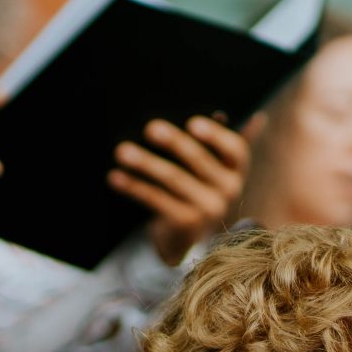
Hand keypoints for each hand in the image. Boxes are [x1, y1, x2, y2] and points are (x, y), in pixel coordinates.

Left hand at [107, 116, 250, 264]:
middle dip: (173, 142)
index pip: (235, 149)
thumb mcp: (209, 167)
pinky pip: (156, 199)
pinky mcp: (186, 223)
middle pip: (199, 160)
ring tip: (122, 151)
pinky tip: (115, 177)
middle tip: (150, 128)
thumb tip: (234, 114)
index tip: (192, 123)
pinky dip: (134, 187)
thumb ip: (216, 144)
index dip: (215, 136)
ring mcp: (208, 209)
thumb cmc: (196, 189)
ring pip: (173, 179)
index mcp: (236, 169)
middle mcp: (229, 189)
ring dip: (145, 163)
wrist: (186, 237)